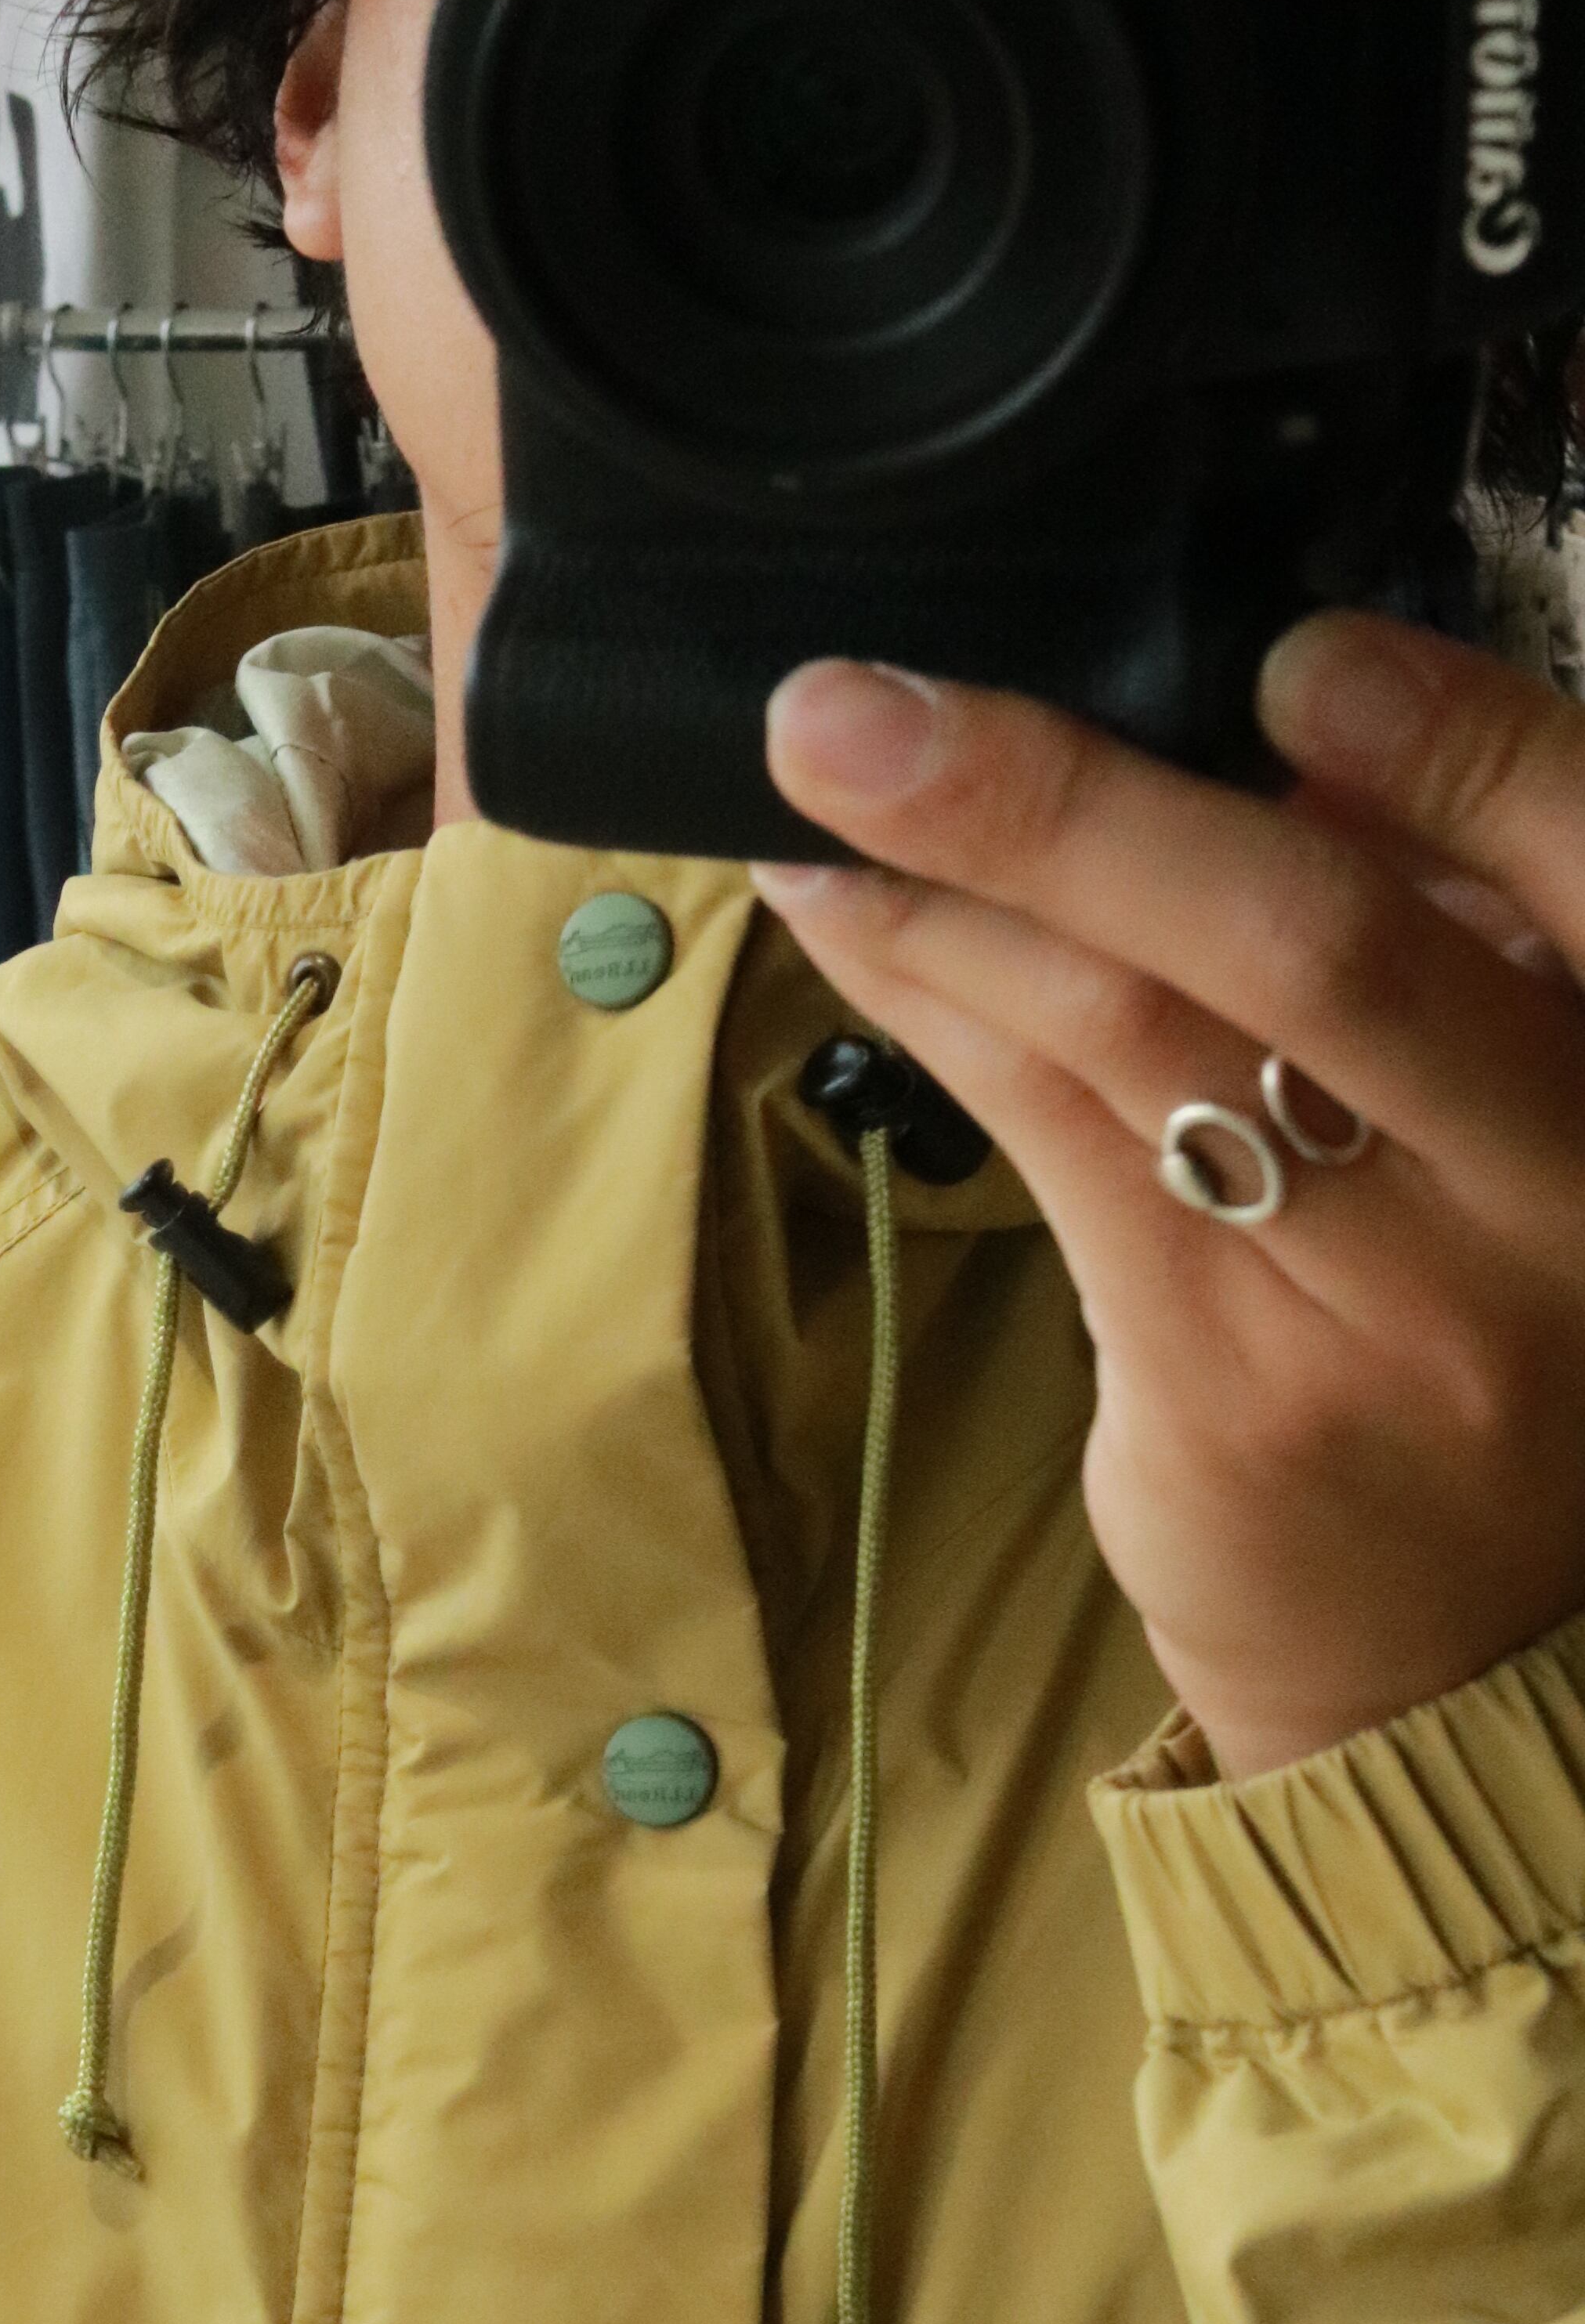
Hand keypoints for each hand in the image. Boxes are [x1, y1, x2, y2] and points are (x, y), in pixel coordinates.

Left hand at [750, 616, 1584, 1782]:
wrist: (1469, 1666)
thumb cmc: (1498, 1336)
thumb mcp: (1539, 1119)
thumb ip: (1459, 942)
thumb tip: (1284, 724)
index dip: (1445, 739)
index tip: (1285, 657)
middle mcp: (1557, 1186)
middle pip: (1309, 946)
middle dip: (1064, 805)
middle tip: (852, 710)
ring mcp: (1387, 1304)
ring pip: (1130, 1047)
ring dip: (942, 903)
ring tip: (814, 798)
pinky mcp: (1224, 1391)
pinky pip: (1053, 1152)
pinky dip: (937, 1015)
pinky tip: (849, 929)